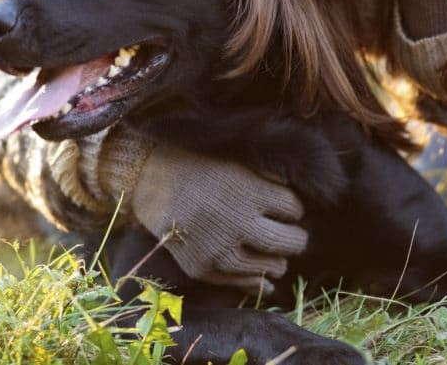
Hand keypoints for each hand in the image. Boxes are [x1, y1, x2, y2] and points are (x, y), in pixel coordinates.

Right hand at [129, 143, 306, 294]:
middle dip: (296, 238)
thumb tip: (294, 199)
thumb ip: (266, 180)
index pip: (294, 209)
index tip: (287, 209)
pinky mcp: (204, 267)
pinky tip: (265, 279)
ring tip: (276, 256)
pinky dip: (257, 282)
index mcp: (249, 192)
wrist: (150, 180)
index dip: (293, 209)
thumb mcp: (236, 163)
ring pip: (271, 266)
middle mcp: (238, 223)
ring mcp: (220, 249)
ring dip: (278, 261)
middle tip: (293, 235)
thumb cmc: (196, 165)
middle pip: (290, 242)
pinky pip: (241, 282)